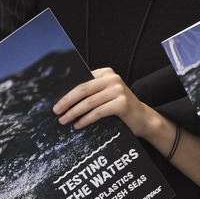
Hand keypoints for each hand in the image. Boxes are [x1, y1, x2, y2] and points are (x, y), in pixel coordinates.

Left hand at [53, 68, 168, 149]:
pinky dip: (86, 119)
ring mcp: (118, 90)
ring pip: (89, 102)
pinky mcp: (122, 103)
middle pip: (83, 89)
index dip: (67, 92)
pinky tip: (78, 125)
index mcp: (105, 73)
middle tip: (56, 111)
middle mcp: (112, 78)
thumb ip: (90, 94)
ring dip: (74, 112)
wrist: (143, 119)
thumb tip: (64, 101)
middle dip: (67, 101)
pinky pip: (98, 112)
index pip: (81, 81)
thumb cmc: (119, 108)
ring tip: (64, 121)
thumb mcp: (104, 96)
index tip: (56, 102)